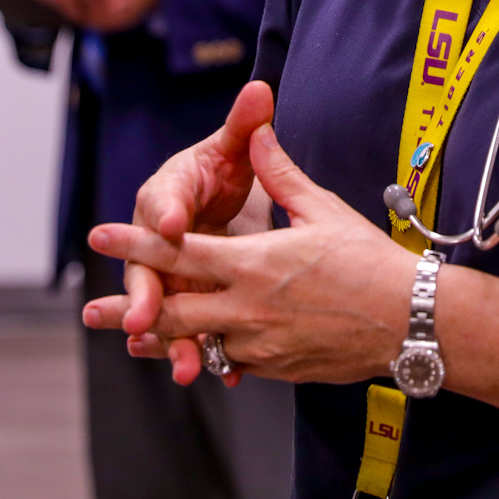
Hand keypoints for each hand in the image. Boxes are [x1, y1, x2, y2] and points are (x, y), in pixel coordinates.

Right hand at [82, 81, 278, 381]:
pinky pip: (189, 328)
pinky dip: (199, 351)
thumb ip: (244, 124)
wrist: (222, 200)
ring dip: (171, 339)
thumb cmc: (222, 170)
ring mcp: (170, 274)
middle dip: (145, 295)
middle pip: (147, 268)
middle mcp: (160, 238)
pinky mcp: (188, 299)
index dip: (167, 213)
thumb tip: (259, 89)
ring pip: (165, 309)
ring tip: (182, 365)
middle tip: (143, 317)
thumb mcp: (233, 148)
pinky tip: (212, 373)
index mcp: (168, 194)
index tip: (173, 224)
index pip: (162, 201)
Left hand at [85, 116, 418, 388]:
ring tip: (126, 340)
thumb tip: (260, 130)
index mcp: (254, 262)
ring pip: (196, 342)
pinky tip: (189, 357)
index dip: (137, 242)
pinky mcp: (276, 368)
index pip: (181, 251)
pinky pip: (229, 361)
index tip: (101, 233)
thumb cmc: (369, 261)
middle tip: (89, 310)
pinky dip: (205, 356)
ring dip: (158, 341)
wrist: (409, 320)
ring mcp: (260, 343)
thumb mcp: (322, 209)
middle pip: (173, 309)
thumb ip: (280, 173)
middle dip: (129, 308)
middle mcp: (248, 307)